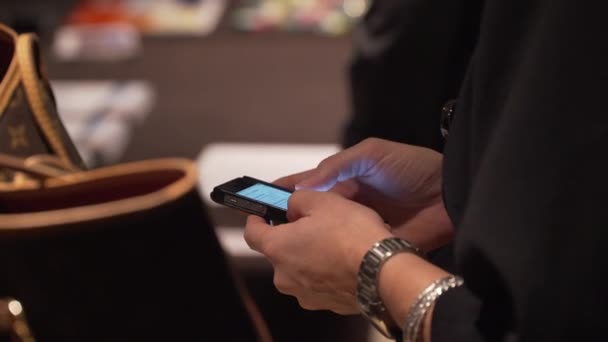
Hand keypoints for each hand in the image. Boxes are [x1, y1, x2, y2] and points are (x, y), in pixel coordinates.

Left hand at [244, 190, 391, 313]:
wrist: (383, 271)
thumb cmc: (351, 235)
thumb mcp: (322, 201)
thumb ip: (298, 200)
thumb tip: (293, 206)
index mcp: (278, 249)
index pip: (251, 233)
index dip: (256, 220)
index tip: (261, 213)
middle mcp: (284, 276)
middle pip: (279, 252)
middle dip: (292, 236)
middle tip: (313, 222)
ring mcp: (305, 294)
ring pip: (299, 268)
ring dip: (310, 254)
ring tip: (334, 241)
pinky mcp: (326, 304)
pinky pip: (319, 283)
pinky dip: (326, 271)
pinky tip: (344, 260)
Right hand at [274, 138, 452, 251]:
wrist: (450, 192)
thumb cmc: (410, 166)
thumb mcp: (371, 154)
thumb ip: (337, 166)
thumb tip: (302, 188)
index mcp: (344, 180)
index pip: (307, 186)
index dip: (283, 193)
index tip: (257, 202)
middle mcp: (348, 204)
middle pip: (312, 214)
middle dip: (290, 221)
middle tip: (266, 233)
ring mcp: (360, 226)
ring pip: (327, 235)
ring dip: (309, 241)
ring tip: (284, 251)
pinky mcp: (374, 244)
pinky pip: (349, 251)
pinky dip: (333, 256)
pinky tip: (315, 263)